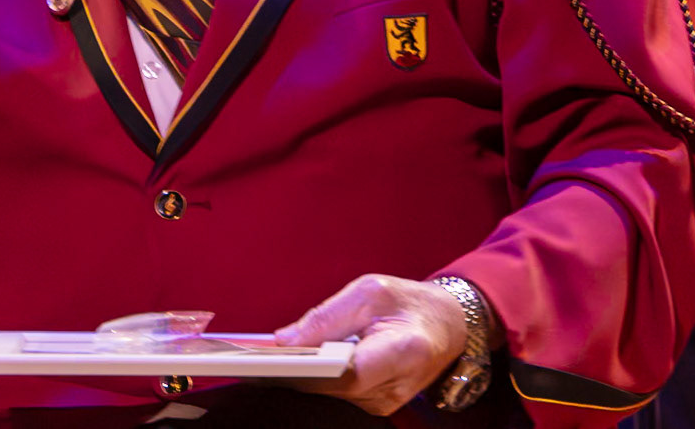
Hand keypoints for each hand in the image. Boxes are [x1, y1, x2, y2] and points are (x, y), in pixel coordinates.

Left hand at [275, 274, 484, 416]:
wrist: (445, 325)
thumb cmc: (409, 302)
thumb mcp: (369, 291)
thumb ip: (327, 316)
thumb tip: (285, 340)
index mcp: (403, 351)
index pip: (349, 371)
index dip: (309, 367)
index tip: (274, 356)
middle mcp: (396, 386)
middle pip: (332, 386)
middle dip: (291, 370)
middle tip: (249, 356)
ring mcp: (387, 401)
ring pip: (330, 393)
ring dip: (297, 375)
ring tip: (259, 357)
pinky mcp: (376, 403)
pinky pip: (336, 392)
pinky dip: (313, 377)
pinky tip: (288, 362)